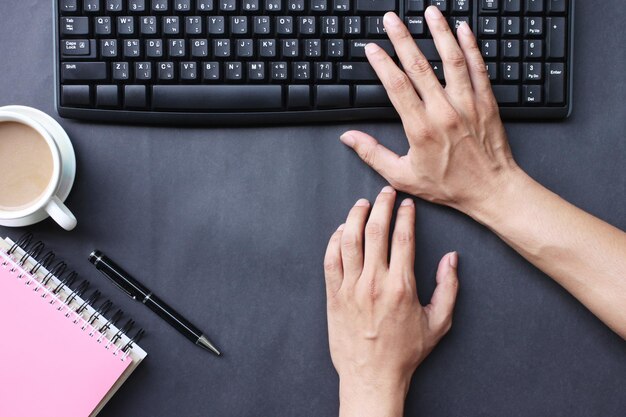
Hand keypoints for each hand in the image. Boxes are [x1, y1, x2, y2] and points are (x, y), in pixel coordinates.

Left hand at [324, 187, 458, 416]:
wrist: (371, 376)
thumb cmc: (405, 352)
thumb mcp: (438, 323)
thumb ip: (448, 288)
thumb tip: (451, 259)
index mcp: (401, 286)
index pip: (402, 238)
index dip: (405, 215)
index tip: (407, 204)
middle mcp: (374, 282)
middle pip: (375, 230)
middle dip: (382, 205)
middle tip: (386, 193)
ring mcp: (350, 287)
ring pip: (349, 240)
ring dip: (355, 216)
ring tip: (362, 204)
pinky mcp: (334, 295)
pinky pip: (330, 259)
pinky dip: (334, 241)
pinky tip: (340, 231)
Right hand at [340, 7, 518, 215]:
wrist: (491, 190)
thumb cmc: (450, 186)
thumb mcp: (403, 176)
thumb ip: (373, 154)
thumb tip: (349, 138)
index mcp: (421, 128)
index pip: (396, 86)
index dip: (382, 63)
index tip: (372, 48)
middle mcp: (444, 111)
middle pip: (419, 65)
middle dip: (403, 37)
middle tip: (392, 19)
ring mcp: (468, 104)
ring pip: (452, 59)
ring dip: (439, 31)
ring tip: (429, 12)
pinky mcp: (487, 102)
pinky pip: (478, 67)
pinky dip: (471, 46)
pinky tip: (463, 29)